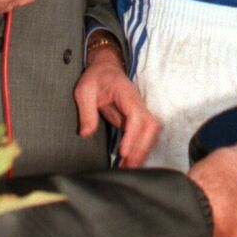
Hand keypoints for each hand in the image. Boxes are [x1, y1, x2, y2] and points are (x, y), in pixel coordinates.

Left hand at [74, 48, 160, 166]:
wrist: (105, 68)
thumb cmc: (95, 78)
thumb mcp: (84, 90)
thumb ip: (86, 110)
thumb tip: (86, 133)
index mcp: (126, 93)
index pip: (136, 115)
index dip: (133, 135)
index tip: (123, 152)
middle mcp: (137, 103)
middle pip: (151, 126)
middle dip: (141, 148)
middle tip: (126, 167)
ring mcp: (139, 111)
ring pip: (151, 133)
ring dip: (142, 152)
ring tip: (127, 168)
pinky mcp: (136, 119)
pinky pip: (145, 135)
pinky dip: (140, 150)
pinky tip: (128, 163)